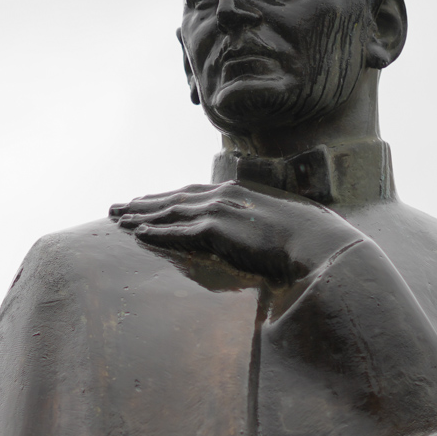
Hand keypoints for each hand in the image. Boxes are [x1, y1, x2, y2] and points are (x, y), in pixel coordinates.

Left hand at [110, 180, 358, 284]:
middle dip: (144, 203)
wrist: (317, 243)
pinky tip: (138, 234)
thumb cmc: (308, 238)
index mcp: (238, 192)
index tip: (147, 200)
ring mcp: (219, 211)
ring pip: (170, 213)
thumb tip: (260, 236)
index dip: (167, 198)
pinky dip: (156, 232)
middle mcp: (224, 196)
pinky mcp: (216, 230)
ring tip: (118, 220)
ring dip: (141, 216)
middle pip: (174, 199)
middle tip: (118, 207)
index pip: (193, 193)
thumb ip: (261, 224)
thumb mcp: (280, 223)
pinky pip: (177, 232)